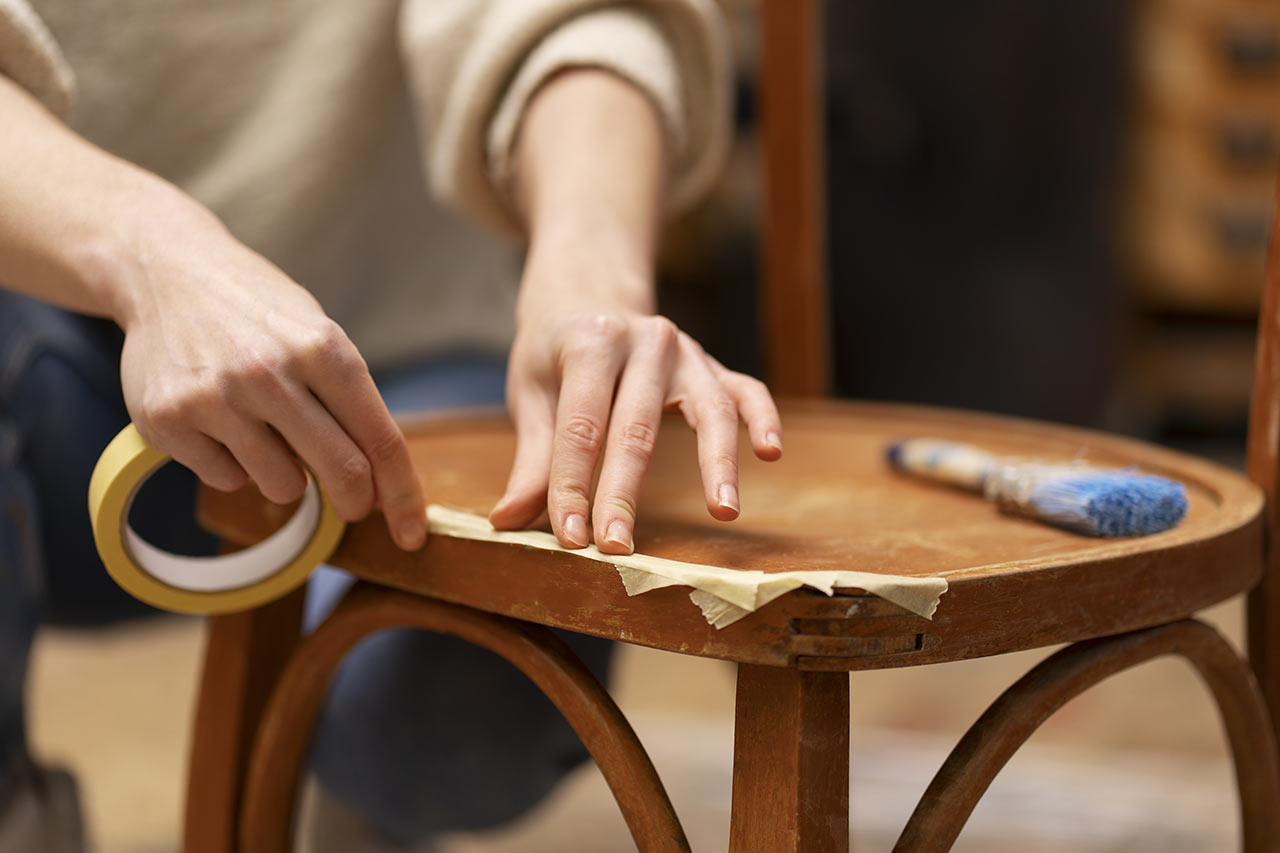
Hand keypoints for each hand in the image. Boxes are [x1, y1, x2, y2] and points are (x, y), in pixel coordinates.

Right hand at [116, 189, 426, 549]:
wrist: (165, 270)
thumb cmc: (258, 311)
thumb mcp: (317, 334)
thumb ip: (350, 402)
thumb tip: (381, 482)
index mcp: (322, 347)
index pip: (381, 439)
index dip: (404, 494)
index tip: (413, 534)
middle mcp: (270, 372)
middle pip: (342, 472)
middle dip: (356, 501)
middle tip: (353, 503)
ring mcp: (216, 397)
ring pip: (282, 486)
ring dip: (286, 475)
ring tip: (266, 429)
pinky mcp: (168, 419)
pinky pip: (227, 479)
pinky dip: (232, 463)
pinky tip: (219, 420)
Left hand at [489, 256, 780, 554]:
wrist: (590, 298)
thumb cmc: (555, 356)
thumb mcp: (532, 394)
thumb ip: (531, 460)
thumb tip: (507, 521)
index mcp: (590, 342)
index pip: (581, 427)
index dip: (573, 487)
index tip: (571, 539)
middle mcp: (645, 340)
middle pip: (636, 428)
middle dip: (624, 492)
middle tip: (618, 547)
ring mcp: (686, 351)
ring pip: (707, 409)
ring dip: (716, 461)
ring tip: (722, 509)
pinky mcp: (714, 365)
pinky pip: (747, 390)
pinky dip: (763, 418)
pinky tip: (770, 453)